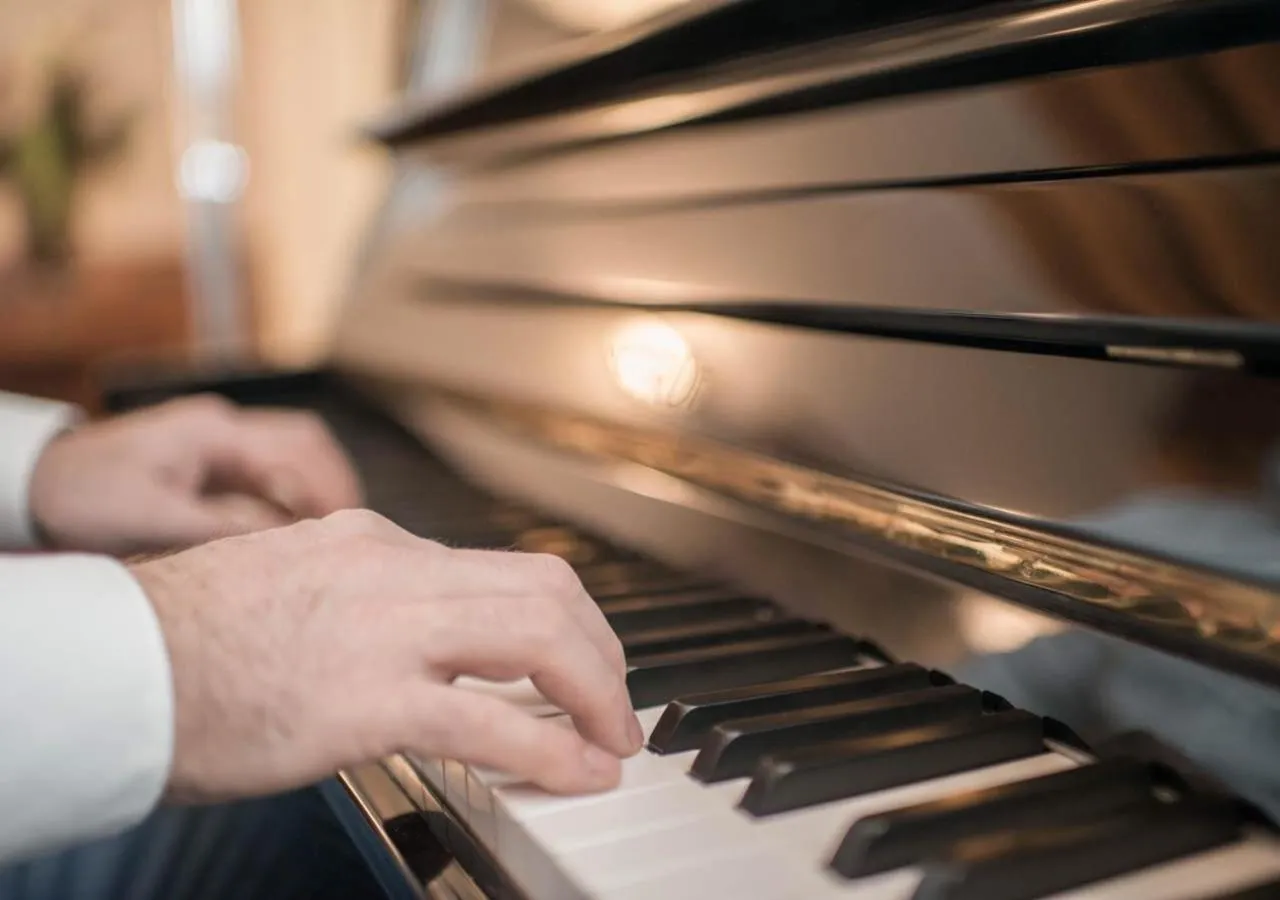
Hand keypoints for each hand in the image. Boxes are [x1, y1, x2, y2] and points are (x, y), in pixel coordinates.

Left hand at [29, 394, 361, 554]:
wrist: (36, 484)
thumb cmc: (84, 497)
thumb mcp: (155, 520)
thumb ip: (226, 527)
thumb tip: (291, 539)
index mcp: (214, 432)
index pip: (298, 451)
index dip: (329, 491)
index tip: (346, 530)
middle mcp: (222, 427)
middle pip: (306, 442)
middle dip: (334, 484)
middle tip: (352, 530)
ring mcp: (217, 440)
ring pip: (293, 452)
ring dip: (316, 488)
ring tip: (331, 532)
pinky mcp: (210, 460)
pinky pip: (269, 470)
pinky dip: (292, 494)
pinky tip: (295, 529)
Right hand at [131, 510, 642, 801]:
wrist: (112, 667)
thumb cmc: (184, 642)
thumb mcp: (291, 585)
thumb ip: (362, 597)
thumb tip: (419, 635)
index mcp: (374, 542)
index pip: (499, 567)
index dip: (558, 617)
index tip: (574, 656)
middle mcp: (393, 570)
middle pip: (544, 587)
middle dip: (600, 646)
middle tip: (614, 696)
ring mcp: (385, 631)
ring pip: (538, 636)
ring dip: (596, 689)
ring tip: (614, 735)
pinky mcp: (367, 701)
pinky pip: (495, 722)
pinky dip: (555, 747)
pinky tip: (582, 771)